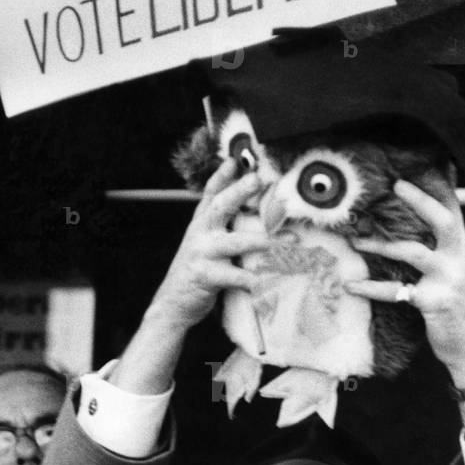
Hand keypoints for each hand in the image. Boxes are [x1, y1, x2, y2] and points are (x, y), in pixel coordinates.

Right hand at [151, 158, 269, 334]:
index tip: (236, 160)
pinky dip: (258, 278)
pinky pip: (237, 276)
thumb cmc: (198, 271)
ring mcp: (202, 254)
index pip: (211, 193)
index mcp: (201, 223)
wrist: (173, 304)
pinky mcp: (206, 276)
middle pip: (220, 207)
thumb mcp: (205, 243)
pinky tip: (276, 279)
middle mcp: (199, 233)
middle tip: (258, 179)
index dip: (222, 176)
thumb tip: (254, 212)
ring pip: (236, 243)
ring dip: (266, 241)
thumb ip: (222, 227)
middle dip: (239, 191)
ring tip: (291, 240)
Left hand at [345, 175, 464, 387]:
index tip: (423, 163)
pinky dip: (372, 287)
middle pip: (445, 220)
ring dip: (380, 245)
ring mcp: (448, 279)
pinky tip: (351, 285)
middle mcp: (458, 258)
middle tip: (397, 184)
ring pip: (413, 252)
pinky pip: (397, 291)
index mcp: (459, 247)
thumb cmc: (450, 302)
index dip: (440, 185)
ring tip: (354, 241)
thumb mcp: (449, 269)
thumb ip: (436, 245)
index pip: (452, 208)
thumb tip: (413, 220)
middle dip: (421, 200)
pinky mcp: (434, 302)